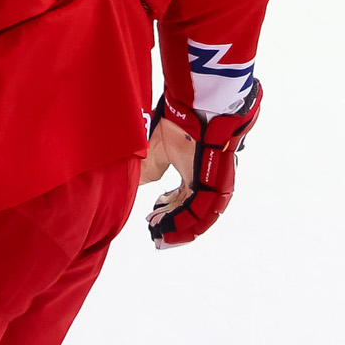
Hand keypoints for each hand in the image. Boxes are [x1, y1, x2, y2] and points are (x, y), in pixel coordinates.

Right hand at [144, 85, 261, 249]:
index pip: (184, 199)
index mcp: (195, 172)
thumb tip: (131, 185)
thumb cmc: (178, 122)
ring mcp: (212, 185)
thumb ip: (147, 169)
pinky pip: (199, 211)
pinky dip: (180, 220)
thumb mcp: (155, 151)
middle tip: (154, 233)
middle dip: (170, 224)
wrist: (197, 109)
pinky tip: (162, 225)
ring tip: (158, 235)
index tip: (151, 218)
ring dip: (175, 228)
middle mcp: (206, 182)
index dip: (167, 211)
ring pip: (197, 216)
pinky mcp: (213, 184)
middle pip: (192, 212)